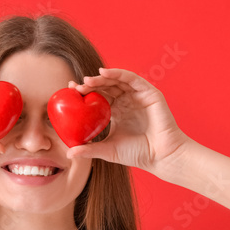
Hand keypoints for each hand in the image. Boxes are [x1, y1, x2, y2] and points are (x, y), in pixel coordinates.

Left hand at [64, 67, 190, 176]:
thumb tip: (68, 154)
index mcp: (117, 112)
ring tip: (87, 80)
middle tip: (76, 87)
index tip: (70, 91)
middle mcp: (127, 101)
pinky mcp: (149, 92)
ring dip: (102, 78)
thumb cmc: (137, 154)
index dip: (84, 93)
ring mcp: (138, 96)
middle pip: (106, 87)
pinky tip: (104, 73)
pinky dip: (118, 73)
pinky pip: (132, 78)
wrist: (161, 156)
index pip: (98, 97)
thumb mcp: (108, 150)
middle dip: (91, 84)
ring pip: (117, 80)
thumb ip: (89, 149)